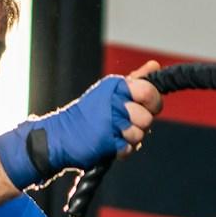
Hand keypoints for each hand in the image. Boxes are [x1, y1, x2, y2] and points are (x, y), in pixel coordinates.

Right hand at [0, 65, 161, 187]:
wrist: (60, 136)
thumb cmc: (89, 114)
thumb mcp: (110, 92)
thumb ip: (136, 80)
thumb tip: (154, 65)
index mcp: (115, 85)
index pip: (149, 91)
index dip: (152, 103)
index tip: (144, 107)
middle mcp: (113, 100)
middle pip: (147, 117)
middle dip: (140, 124)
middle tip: (125, 122)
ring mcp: (110, 121)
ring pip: (139, 135)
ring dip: (129, 138)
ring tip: (113, 133)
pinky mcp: (106, 141)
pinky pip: (128, 149)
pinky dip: (121, 150)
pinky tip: (109, 143)